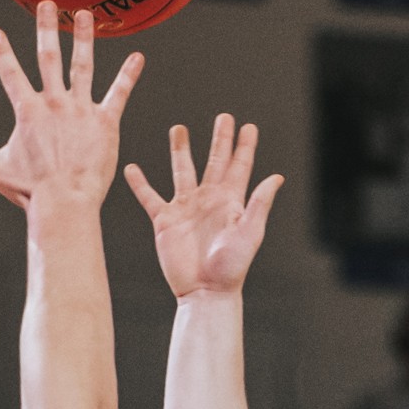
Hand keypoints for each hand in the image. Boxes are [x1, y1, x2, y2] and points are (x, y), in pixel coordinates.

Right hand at [0, 4, 139, 211]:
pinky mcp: (105, 122)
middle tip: (46, 4)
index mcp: (28, 111)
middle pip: (49, 57)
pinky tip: (138, 57)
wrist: (64, 201)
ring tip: (85, 14)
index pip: (11, 74)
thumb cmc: (28, 189)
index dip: (2, 53)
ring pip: (83, 66)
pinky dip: (129, 75)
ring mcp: (81, 109)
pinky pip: (119, 94)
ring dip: (84, 38)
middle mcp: (54, 102)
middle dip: (46, 28)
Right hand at [123, 113, 285, 300]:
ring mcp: (186, 208)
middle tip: (224, 117)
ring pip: (182, 170)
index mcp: (231, 201)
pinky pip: (149, 197)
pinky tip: (131, 169)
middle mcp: (209, 199)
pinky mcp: (165, 220)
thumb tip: (276, 177)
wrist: (205, 291)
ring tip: (179, 129)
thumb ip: (259, 203)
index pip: (239, 166)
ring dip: (180, 150)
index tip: (248, 126)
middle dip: (219, 140)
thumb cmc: (232, 267)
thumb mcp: (249, 233)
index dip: (244, 146)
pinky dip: (139, 183)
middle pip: (214, 161)